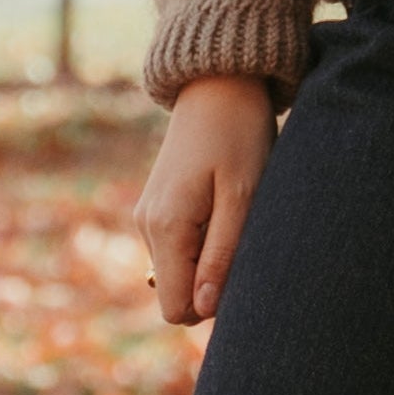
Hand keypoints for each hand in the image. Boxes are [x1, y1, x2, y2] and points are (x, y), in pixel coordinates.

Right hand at [135, 76, 275, 325]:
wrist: (218, 85)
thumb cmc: (239, 136)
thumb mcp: (242, 196)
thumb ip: (222, 255)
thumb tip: (204, 309)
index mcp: (166, 228)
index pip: (177, 308)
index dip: (213, 305)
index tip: (242, 268)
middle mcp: (147, 227)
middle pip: (177, 294)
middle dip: (213, 283)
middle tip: (246, 240)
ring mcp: (148, 216)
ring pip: (179, 272)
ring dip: (210, 260)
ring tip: (236, 215)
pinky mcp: (158, 208)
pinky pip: (179, 250)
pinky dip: (203, 243)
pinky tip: (223, 207)